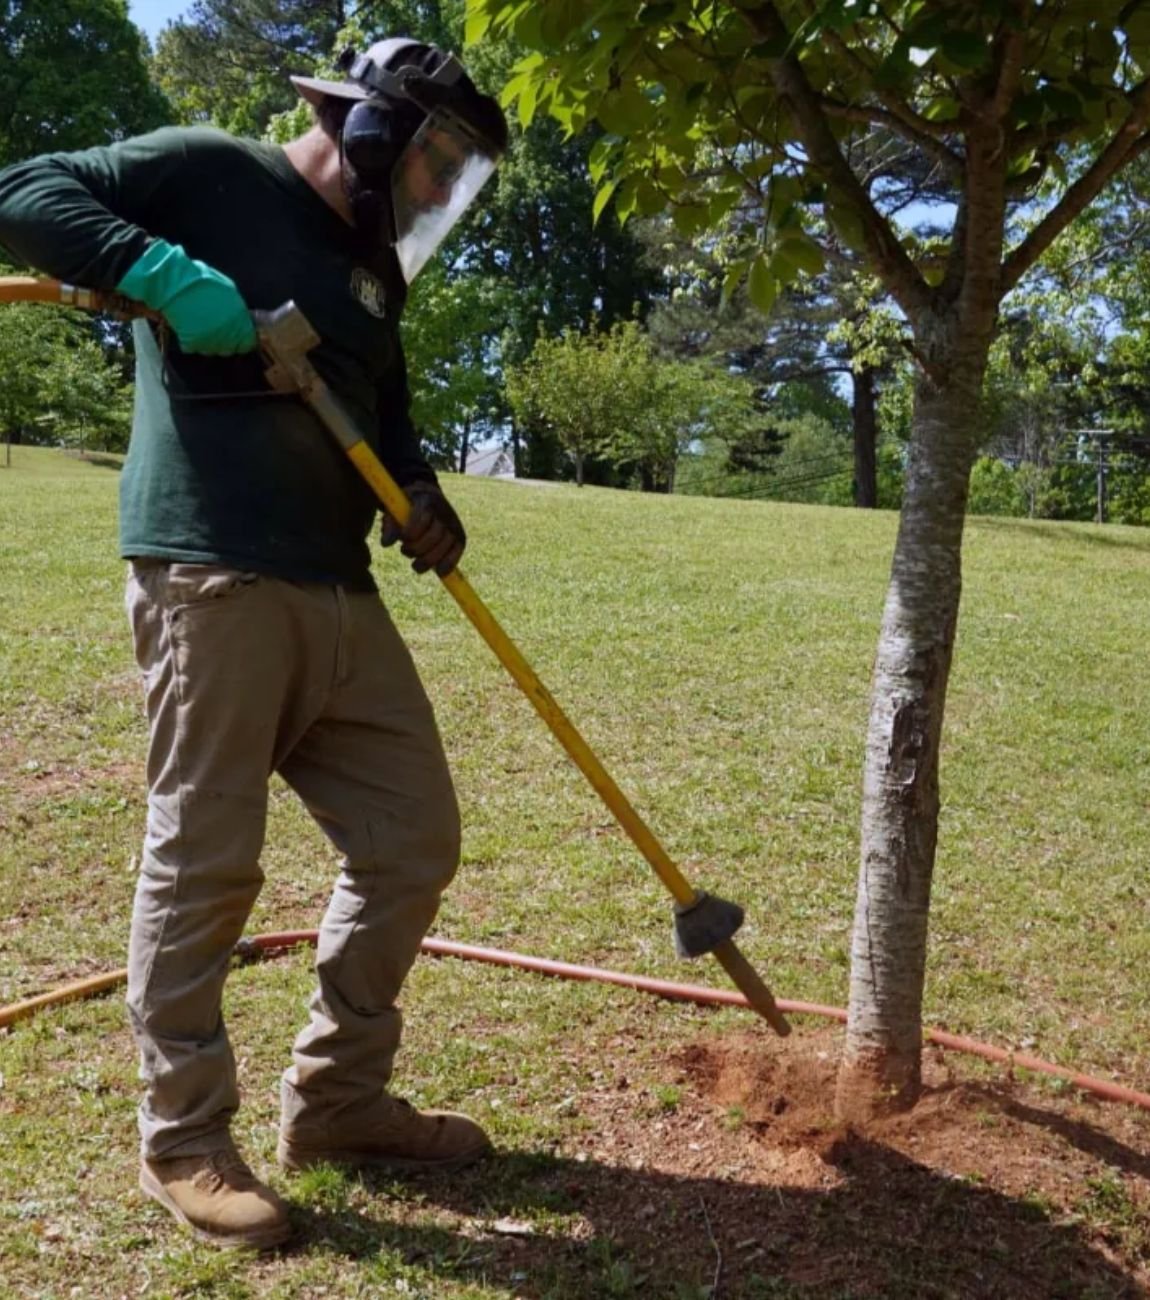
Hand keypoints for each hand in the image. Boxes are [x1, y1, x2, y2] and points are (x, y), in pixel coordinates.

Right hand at [116, 238, 255, 355]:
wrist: (171, 282)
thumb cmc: (197, 279)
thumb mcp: (225, 287)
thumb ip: (235, 306)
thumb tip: (239, 317)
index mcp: (238, 317)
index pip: (247, 342)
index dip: (241, 340)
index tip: (234, 336)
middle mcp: (228, 332)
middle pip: (230, 349)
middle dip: (223, 342)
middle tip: (212, 329)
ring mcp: (210, 340)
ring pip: (212, 351)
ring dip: (206, 342)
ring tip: (196, 325)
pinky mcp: (193, 344)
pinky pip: (194, 348)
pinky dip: (189, 341)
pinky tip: (185, 327)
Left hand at [380, 480, 465, 576]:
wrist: (428, 498)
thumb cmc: (407, 507)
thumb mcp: (395, 510)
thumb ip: (390, 525)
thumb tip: (386, 543)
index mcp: (426, 501)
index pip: (422, 518)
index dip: (411, 532)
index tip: (402, 539)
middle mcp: (443, 512)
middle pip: (434, 535)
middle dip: (417, 549)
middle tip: (405, 551)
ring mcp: (453, 524)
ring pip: (445, 546)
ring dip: (429, 560)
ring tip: (416, 565)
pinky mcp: (460, 536)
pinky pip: (457, 552)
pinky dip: (448, 563)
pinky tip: (439, 572)